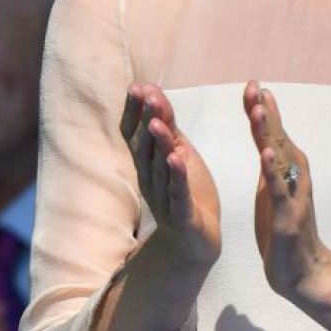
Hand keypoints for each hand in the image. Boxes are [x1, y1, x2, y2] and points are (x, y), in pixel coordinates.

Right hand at [120, 84, 220, 263]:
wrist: (195, 243)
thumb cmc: (185, 193)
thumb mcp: (178, 153)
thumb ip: (168, 126)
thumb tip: (150, 91)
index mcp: (149, 164)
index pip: (136, 134)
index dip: (135, 112)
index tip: (137, 86)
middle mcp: (151, 179)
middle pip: (147, 147)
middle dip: (148, 120)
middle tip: (148, 96)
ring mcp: (165, 198)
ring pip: (160, 168)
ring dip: (159, 145)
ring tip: (157, 123)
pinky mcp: (183, 216)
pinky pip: (178, 194)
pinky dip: (177, 176)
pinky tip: (177, 159)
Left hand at [244, 82, 329, 298]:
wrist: (302, 271)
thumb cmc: (284, 228)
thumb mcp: (272, 187)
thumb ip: (270, 160)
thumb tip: (265, 135)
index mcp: (286, 168)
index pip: (272, 131)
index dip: (261, 107)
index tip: (252, 82)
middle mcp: (293, 175)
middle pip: (277, 136)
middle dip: (264, 110)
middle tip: (254, 84)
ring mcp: (293, 194)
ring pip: (279, 157)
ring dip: (269, 132)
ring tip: (258, 108)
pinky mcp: (288, 215)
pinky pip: (279, 189)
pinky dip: (272, 170)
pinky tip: (266, 153)